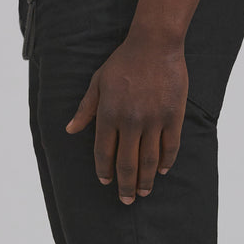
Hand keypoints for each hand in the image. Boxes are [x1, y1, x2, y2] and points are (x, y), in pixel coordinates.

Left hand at [65, 31, 187, 203]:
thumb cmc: (123, 62)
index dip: (104, 170)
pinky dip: (166, 161)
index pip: (104, 152)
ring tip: (143, 193)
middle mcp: (130, 121)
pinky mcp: (173, 116)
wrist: (155, 43)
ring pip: (149, 160)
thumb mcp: (98, 83)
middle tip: (126, 200)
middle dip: (125, 185)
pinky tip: (162, 171)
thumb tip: (69, 131)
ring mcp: (154, 120)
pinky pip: (170, 146)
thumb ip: (85, 109)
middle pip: (127, 163)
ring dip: (145, 180)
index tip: (106, 182)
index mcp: (109, 114)